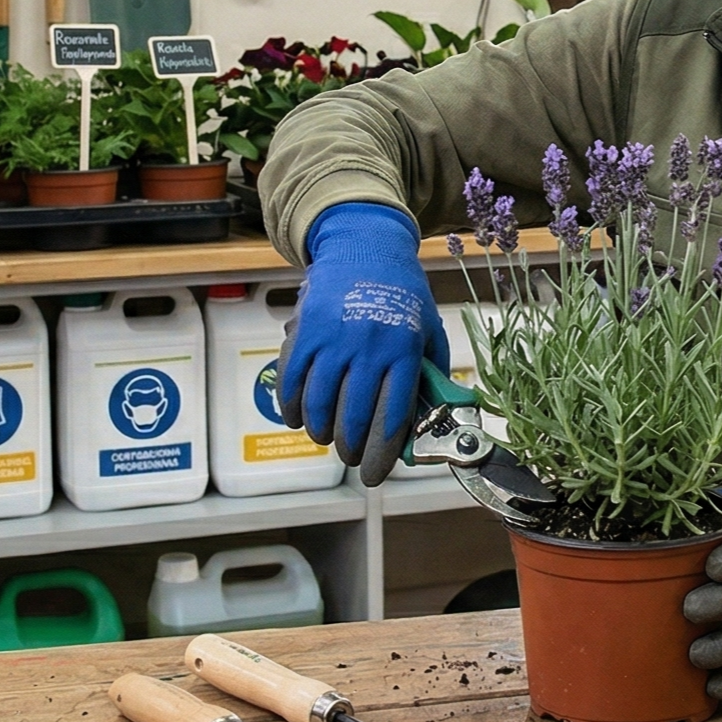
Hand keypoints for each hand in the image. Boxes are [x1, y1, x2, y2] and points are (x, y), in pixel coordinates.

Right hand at [278, 202, 445, 484]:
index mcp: (403, 351)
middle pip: (352, 418)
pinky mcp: (304, 332)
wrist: (365, 247)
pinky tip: (297, 419)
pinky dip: (291, 407)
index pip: (391, 418)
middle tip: (351, 457)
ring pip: (318, 406)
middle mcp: (367, 349)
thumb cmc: (403, 293)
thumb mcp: (429, 329)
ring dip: (321, 431)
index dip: (381, 454)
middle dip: (350, 449)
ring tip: (328, 437)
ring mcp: (332, 340)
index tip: (374, 474)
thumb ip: (431, 373)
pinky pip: (291, 381)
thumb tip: (430, 419)